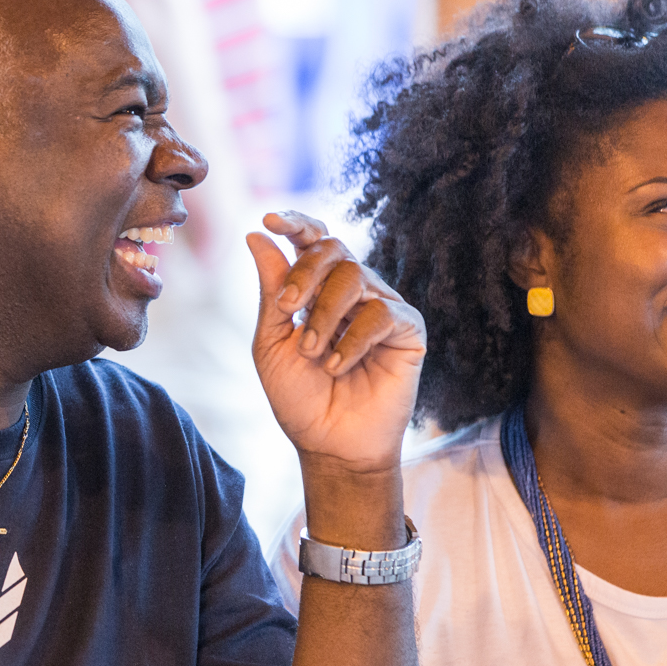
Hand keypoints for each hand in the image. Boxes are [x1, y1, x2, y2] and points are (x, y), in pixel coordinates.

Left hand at [247, 211, 424, 474]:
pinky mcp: (409, 331)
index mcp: (318, 290)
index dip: (296, 223)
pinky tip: (338, 365)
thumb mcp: (272, 342)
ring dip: (324, 314)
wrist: (330, 445)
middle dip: (305, 274)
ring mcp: (383, 308)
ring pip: (355, 276)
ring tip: (312, 353)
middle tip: (287, 310)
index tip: (270, 219)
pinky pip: (382, 313)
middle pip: (334, 249)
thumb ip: (271, 291)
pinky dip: (352, 339)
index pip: (313, 241)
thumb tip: (257, 235)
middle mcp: (353, 292)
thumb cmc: (299, 398)